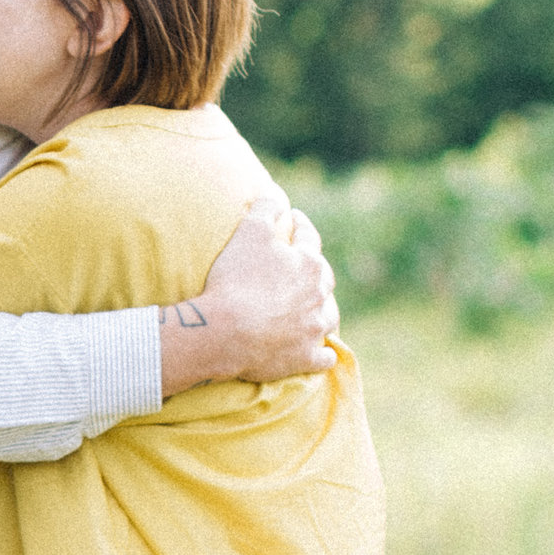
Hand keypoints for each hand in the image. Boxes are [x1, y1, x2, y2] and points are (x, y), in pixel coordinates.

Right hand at [163, 201, 340, 386]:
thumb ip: (266, 208)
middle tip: (304, 271)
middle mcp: (319, 296)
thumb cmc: (235, 280)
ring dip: (323, 313)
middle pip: (324, 280)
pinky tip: (320, 352)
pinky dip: (323, 353)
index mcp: (309, 263)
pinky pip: (324, 357)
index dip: (301, 225)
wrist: (225, 332)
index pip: (309, 237)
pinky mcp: (305, 358)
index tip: (295, 220)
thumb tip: (277, 196)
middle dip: (315, 273)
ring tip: (314, 312)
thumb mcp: (249, 232)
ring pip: (329, 318)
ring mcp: (314, 330)